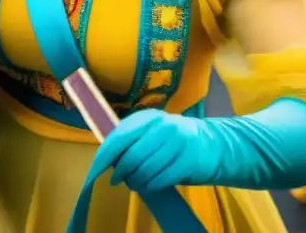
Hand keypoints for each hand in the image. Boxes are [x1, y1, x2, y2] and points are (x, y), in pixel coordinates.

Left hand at [102, 110, 216, 192]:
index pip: (120, 135)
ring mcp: (178, 142)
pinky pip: (161, 179)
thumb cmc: (171, 140)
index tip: (96, 169)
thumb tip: (106, 159)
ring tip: (133, 184)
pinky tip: (147, 186)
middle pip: (132, 155)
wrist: (209, 144)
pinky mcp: (189, 161)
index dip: (106, 154)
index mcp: (148, 117)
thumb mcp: (150, 132)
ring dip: (135, 181)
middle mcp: (163, 126)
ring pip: (146, 169)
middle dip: (121, 172)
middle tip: (116, 180)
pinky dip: (150, 186)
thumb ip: (131, 140)